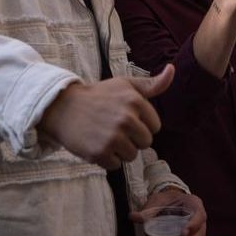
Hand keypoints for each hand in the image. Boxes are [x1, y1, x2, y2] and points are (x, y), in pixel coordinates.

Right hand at [38, 65, 172, 168]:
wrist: (63, 108)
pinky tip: (96, 143)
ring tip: (104, 135)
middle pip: (146, 143)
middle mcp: (126, 118)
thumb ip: (151, 84)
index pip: (155, 126)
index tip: (126, 118)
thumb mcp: (125, 85)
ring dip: (120, 150)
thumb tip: (172, 70)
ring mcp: (113, 137)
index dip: (142, 124)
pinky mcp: (100, 152)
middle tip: (114, 128)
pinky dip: (106, 159)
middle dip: (133, 139)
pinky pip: (115, 165)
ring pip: (131, 156)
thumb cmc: (99, 96)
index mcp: (135, 101)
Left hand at [130, 187, 205, 235]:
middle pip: (200, 233)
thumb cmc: (168, 199)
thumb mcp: (158, 200)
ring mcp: (199, 230)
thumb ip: (148, 209)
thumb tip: (133, 216)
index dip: (193, 225)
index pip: (199, 215)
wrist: (173, 201)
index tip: (183, 233)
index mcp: (194, 205)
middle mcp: (200, 218)